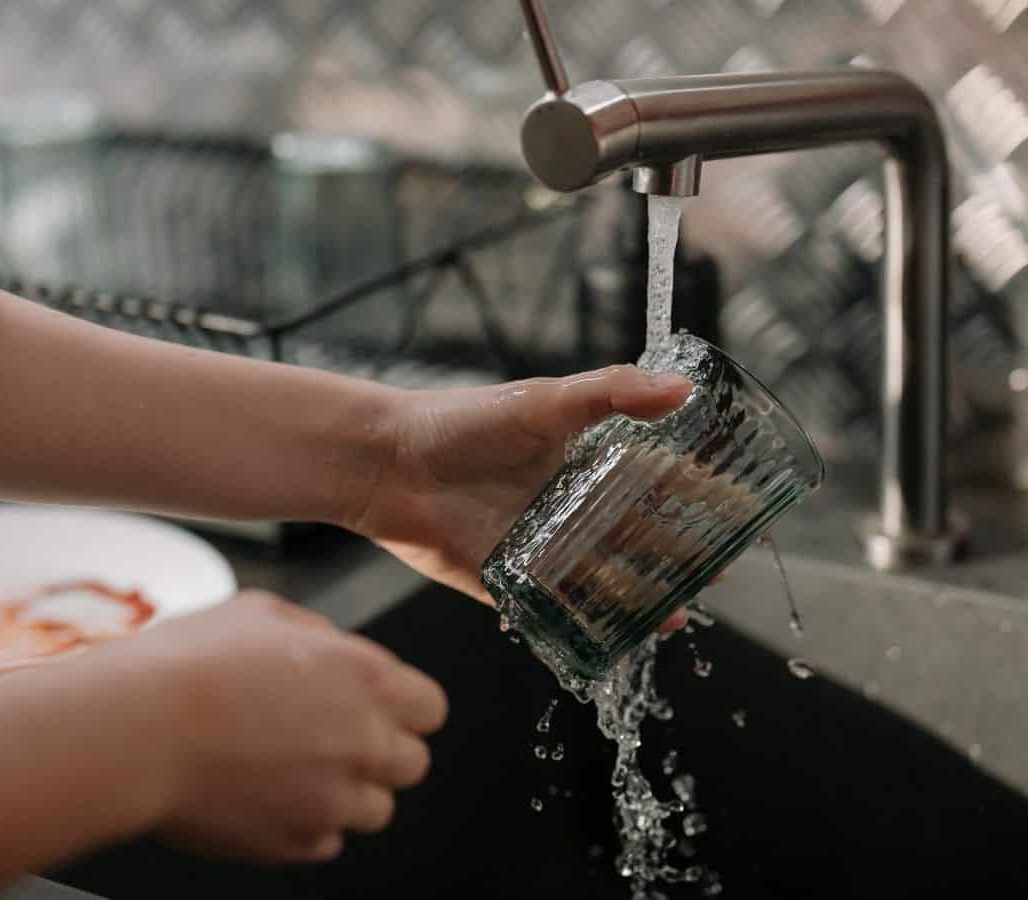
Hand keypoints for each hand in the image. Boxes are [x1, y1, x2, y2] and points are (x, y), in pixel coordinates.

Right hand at [120, 590, 447, 863]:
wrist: (135, 729)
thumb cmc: (191, 662)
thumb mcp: (264, 612)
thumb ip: (318, 635)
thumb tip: (332, 650)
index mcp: (367, 678)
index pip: (432, 707)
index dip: (406, 706)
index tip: (380, 707)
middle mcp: (364, 742)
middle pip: (413, 763)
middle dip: (382, 751)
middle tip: (335, 737)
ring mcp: (333, 800)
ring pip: (376, 809)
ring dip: (347, 791)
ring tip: (295, 768)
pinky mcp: (295, 843)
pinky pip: (327, 842)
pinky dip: (306, 824)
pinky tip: (267, 794)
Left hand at [353, 365, 691, 630]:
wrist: (387, 464)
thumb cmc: (460, 422)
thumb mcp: (541, 402)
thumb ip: (609, 393)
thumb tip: (680, 389)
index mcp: (583, 460)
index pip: (655, 478)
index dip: (698, 492)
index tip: (742, 505)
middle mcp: (568, 505)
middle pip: (639, 535)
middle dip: (682, 554)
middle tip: (723, 571)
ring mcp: (542, 546)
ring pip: (606, 578)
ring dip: (643, 596)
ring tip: (681, 614)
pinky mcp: (511, 583)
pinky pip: (558, 610)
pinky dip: (590, 625)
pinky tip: (620, 638)